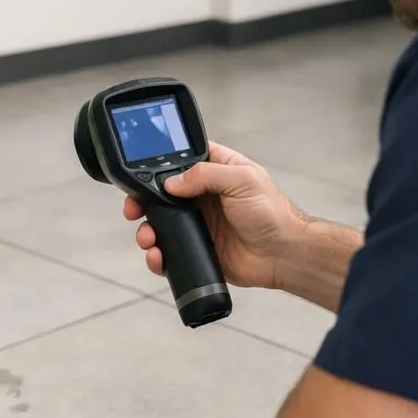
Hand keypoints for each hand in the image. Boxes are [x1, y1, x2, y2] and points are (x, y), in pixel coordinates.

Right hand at [123, 142, 304, 289]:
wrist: (284, 254)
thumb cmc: (272, 213)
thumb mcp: (242, 180)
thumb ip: (205, 175)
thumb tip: (171, 182)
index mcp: (214, 171)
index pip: (178, 161)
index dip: (156, 167)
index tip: (139, 175)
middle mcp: (203, 196)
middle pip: (161, 195)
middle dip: (142, 202)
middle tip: (133, 210)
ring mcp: (199, 224)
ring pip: (160, 224)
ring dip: (147, 230)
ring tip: (147, 238)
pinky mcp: (197, 250)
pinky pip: (170, 251)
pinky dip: (158, 255)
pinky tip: (158, 257)